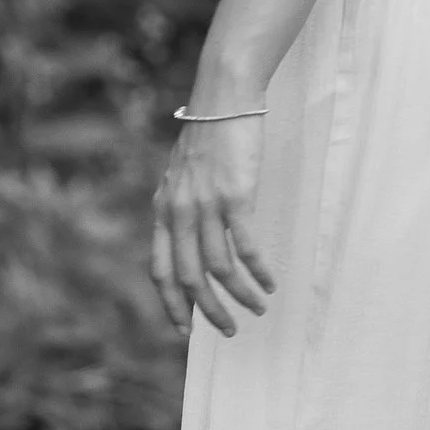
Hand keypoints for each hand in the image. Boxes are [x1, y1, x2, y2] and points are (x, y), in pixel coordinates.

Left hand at [149, 115, 277, 337]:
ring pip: (220, 268)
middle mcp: (179, 212)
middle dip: (210, 311)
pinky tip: (269, 282)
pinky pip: (245, 248)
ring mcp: (205, 205)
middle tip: (229, 330)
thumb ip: (178, 208)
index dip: (171, 304)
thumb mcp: (180, 176)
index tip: (184, 330)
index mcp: (162, 211)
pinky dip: (258, 271)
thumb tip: (185, 240)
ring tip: (258, 308)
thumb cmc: (208, 137)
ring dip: (241, 296)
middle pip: (189, 278)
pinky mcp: (234, 197)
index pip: (160, 270)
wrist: (224, 98)